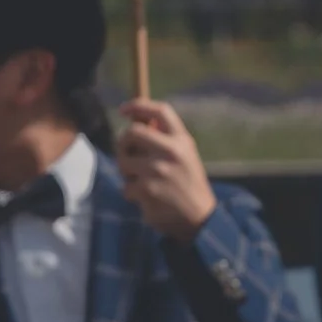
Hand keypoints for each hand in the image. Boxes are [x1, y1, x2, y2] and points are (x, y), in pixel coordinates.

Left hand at [116, 101, 216, 240]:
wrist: (198, 216)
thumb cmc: (186, 182)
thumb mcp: (184, 155)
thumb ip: (164, 138)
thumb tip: (137, 119)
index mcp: (182, 140)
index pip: (161, 111)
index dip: (139, 106)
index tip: (124, 109)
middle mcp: (171, 151)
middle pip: (131, 132)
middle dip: (123, 143)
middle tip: (128, 153)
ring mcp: (157, 170)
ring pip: (123, 162)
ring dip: (127, 172)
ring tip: (143, 180)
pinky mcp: (147, 189)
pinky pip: (126, 186)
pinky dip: (132, 193)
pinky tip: (148, 197)